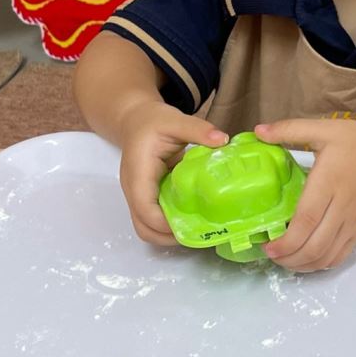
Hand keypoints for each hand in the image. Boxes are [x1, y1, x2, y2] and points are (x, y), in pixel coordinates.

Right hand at [114, 97, 227, 246]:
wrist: (136, 120)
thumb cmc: (153, 121)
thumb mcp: (175, 120)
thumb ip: (197, 129)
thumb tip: (222, 140)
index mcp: (138, 173)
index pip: (145, 208)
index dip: (166, 223)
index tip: (193, 224)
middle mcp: (133, 189)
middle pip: (143, 227)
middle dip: (169, 236)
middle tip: (200, 233)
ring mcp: (138, 196)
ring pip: (146, 228)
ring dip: (169, 234)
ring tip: (197, 230)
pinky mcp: (146, 197)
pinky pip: (153, 219)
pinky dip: (169, 225)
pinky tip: (191, 219)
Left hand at [255, 117, 355, 271]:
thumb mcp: (326, 129)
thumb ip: (290, 130)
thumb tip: (258, 132)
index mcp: (330, 181)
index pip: (307, 220)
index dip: (286, 240)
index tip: (268, 245)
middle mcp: (343, 206)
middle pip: (314, 245)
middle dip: (288, 258)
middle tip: (270, 254)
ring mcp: (354, 222)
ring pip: (326, 256)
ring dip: (302, 265)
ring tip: (284, 259)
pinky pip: (340, 256)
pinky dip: (321, 264)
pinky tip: (307, 259)